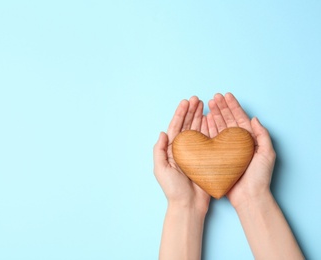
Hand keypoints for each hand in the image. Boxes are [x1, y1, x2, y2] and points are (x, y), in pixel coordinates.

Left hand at [153, 96, 210, 213]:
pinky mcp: (205, 158)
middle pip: (187, 125)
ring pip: (197, 130)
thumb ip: (159, 151)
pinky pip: (208, 140)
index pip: (176, 127)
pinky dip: (210, 130)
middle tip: (197, 99)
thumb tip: (162, 133)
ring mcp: (194, 153)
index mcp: (171, 150)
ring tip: (205, 105)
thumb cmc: (173, 190)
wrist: (189, 205)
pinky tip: (212, 120)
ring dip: (200, 117)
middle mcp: (183, 149)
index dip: (180, 114)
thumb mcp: (160, 169)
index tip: (186, 102)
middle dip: (191, 112)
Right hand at [207, 93, 275, 207]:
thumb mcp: (267, 154)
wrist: (249, 196)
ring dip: (214, 115)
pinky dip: (207, 129)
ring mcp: (226, 149)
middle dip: (221, 107)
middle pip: (228, 120)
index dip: (233, 106)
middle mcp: (237, 142)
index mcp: (249, 139)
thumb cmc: (259, 177)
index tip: (226, 95)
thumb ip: (262, 135)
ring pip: (219, 127)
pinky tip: (204, 120)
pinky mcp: (217, 156)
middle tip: (214, 97)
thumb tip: (254, 118)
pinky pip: (211, 139)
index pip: (240, 118)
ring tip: (207, 105)